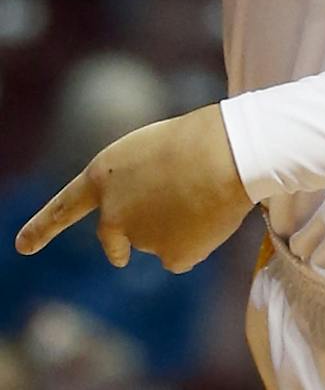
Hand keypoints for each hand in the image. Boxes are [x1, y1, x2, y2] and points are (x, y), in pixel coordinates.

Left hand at [14, 104, 253, 273]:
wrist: (231, 152)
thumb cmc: (200, 139)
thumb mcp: (155, 152)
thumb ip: (139, 187)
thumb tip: (161, 229)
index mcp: (104, 178)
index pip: (65, 207)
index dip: (42, 228)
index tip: (22, 246)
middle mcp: (112, 214)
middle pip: (115, 240)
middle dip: (118, 249)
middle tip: (120, 257)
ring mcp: (140, 239)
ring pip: (161, 240)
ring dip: (181, 226)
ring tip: (206, 193)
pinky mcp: (171, 257)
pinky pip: (184, 254)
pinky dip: (198, 241)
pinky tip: (212, 217)